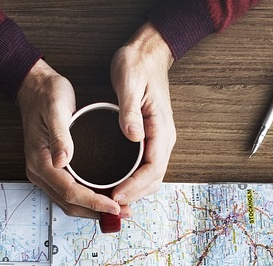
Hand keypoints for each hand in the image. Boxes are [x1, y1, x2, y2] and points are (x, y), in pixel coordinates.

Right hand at [16, 59, 120, 219]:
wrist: (34, 88)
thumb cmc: (46, 95)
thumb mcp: (56, 109)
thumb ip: (60, 135)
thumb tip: (63, 160)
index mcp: (40, 161)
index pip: (69, 191)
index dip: (94, 202)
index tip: (115, 205)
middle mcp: (39, 172)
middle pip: (69, 204)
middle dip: (97, 211)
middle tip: (124, 212)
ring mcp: (44, 173)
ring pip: (69, 202)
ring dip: (93, 209)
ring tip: (119, 209)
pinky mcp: (51, 170)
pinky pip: (68, 193)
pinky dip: (87, 200)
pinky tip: (104, 197)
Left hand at [108, 22, 175, 208]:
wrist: (148, 53)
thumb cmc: (138, 65)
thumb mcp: (129, 83)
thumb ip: (130, 111)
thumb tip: (133, 136)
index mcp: (161, 129)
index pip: (153, 169)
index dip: (135, 187)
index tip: (116, 196)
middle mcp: (164, 139)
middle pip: (153, 180)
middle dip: (133, 196)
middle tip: (109, 206)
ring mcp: (158, 140)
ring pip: (150, 177)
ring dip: (133, 192)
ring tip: (110, 202)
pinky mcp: (150, 139)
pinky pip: (144, 168)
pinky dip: (132, 182)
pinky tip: (116, 185)